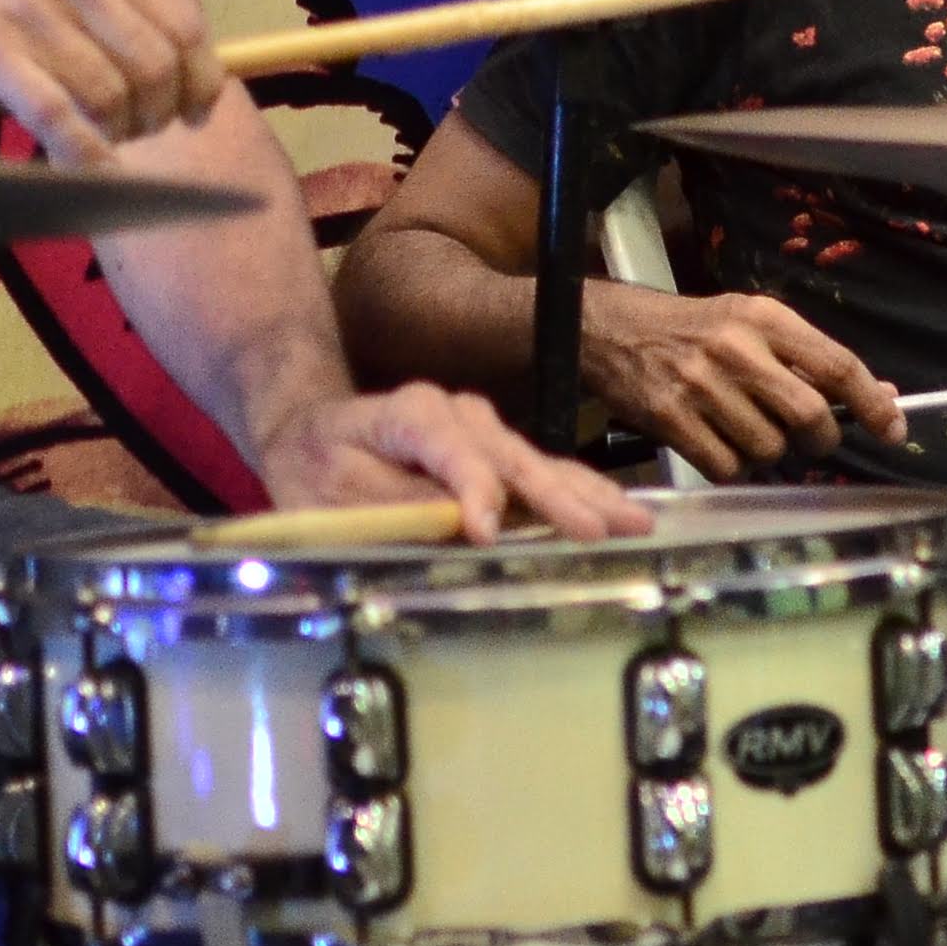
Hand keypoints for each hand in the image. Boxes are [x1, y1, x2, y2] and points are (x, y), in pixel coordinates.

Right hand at [0, 0, 217, 165]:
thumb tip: (176, 68)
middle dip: (156, 115)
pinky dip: (80, 154)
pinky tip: (84, 170)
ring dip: (113, 136)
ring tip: (97, 143)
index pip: (182, 29)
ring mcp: (28, 11)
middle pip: (154, 70)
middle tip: (136, 133)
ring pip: (109, 97)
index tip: (197, 113)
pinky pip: (57, 116)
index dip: (200, 82)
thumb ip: (106, 6)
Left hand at [258, 378, 648, 540]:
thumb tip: (462, 529)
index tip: (488, 535)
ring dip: (588, 496)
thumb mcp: (331, 496)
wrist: (310, 434)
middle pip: (512, 455)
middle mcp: (456, 411)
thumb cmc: (315, 469)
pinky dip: (582, 495)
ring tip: (636, 522)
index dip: (473, 489)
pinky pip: (543, 473)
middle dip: (557, 496)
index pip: (451, 446)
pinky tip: (621, 514)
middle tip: (599, 531)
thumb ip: (398, 508)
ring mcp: (483, 427)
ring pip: (540, 463)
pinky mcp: (497, 450)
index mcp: (409, 412)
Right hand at [580, 279, 902, 466]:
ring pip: (768, 447)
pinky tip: (719, 442)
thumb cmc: (698, 329)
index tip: (894, 430)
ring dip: (770, 452)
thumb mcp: (756, 325)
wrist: (614, 330)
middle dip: (821, 438)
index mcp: (766, 318)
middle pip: (808, 414)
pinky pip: (726, 466)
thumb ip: (814, 360)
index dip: (874, 403)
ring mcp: (700, 385)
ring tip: (748, 430)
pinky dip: (733, 466)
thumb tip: (884, 397)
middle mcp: (736, 348)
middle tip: (812, 439)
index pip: (837, 364)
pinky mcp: (670, 418)